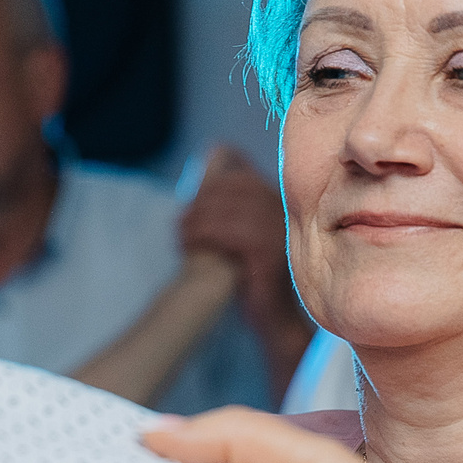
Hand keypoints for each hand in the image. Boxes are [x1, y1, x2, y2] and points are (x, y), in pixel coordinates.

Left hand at [175, 144, 285, 266]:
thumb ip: (231, 187)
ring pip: (228, 211)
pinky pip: (231, 233)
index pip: (239, 177)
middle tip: (178, 225)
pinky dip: (205, 236)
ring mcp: (281, 229)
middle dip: (199, 206)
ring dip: (196, 222)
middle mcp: (285, 210)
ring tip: (180, 238)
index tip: (187, 210)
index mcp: (280, 198)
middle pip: (232, 191)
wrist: (272, 315)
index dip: (208, 190)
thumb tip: (216, 148)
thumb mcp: (242, 224)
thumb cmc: (251, 270)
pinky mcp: (271, 251)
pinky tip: (190, 247)